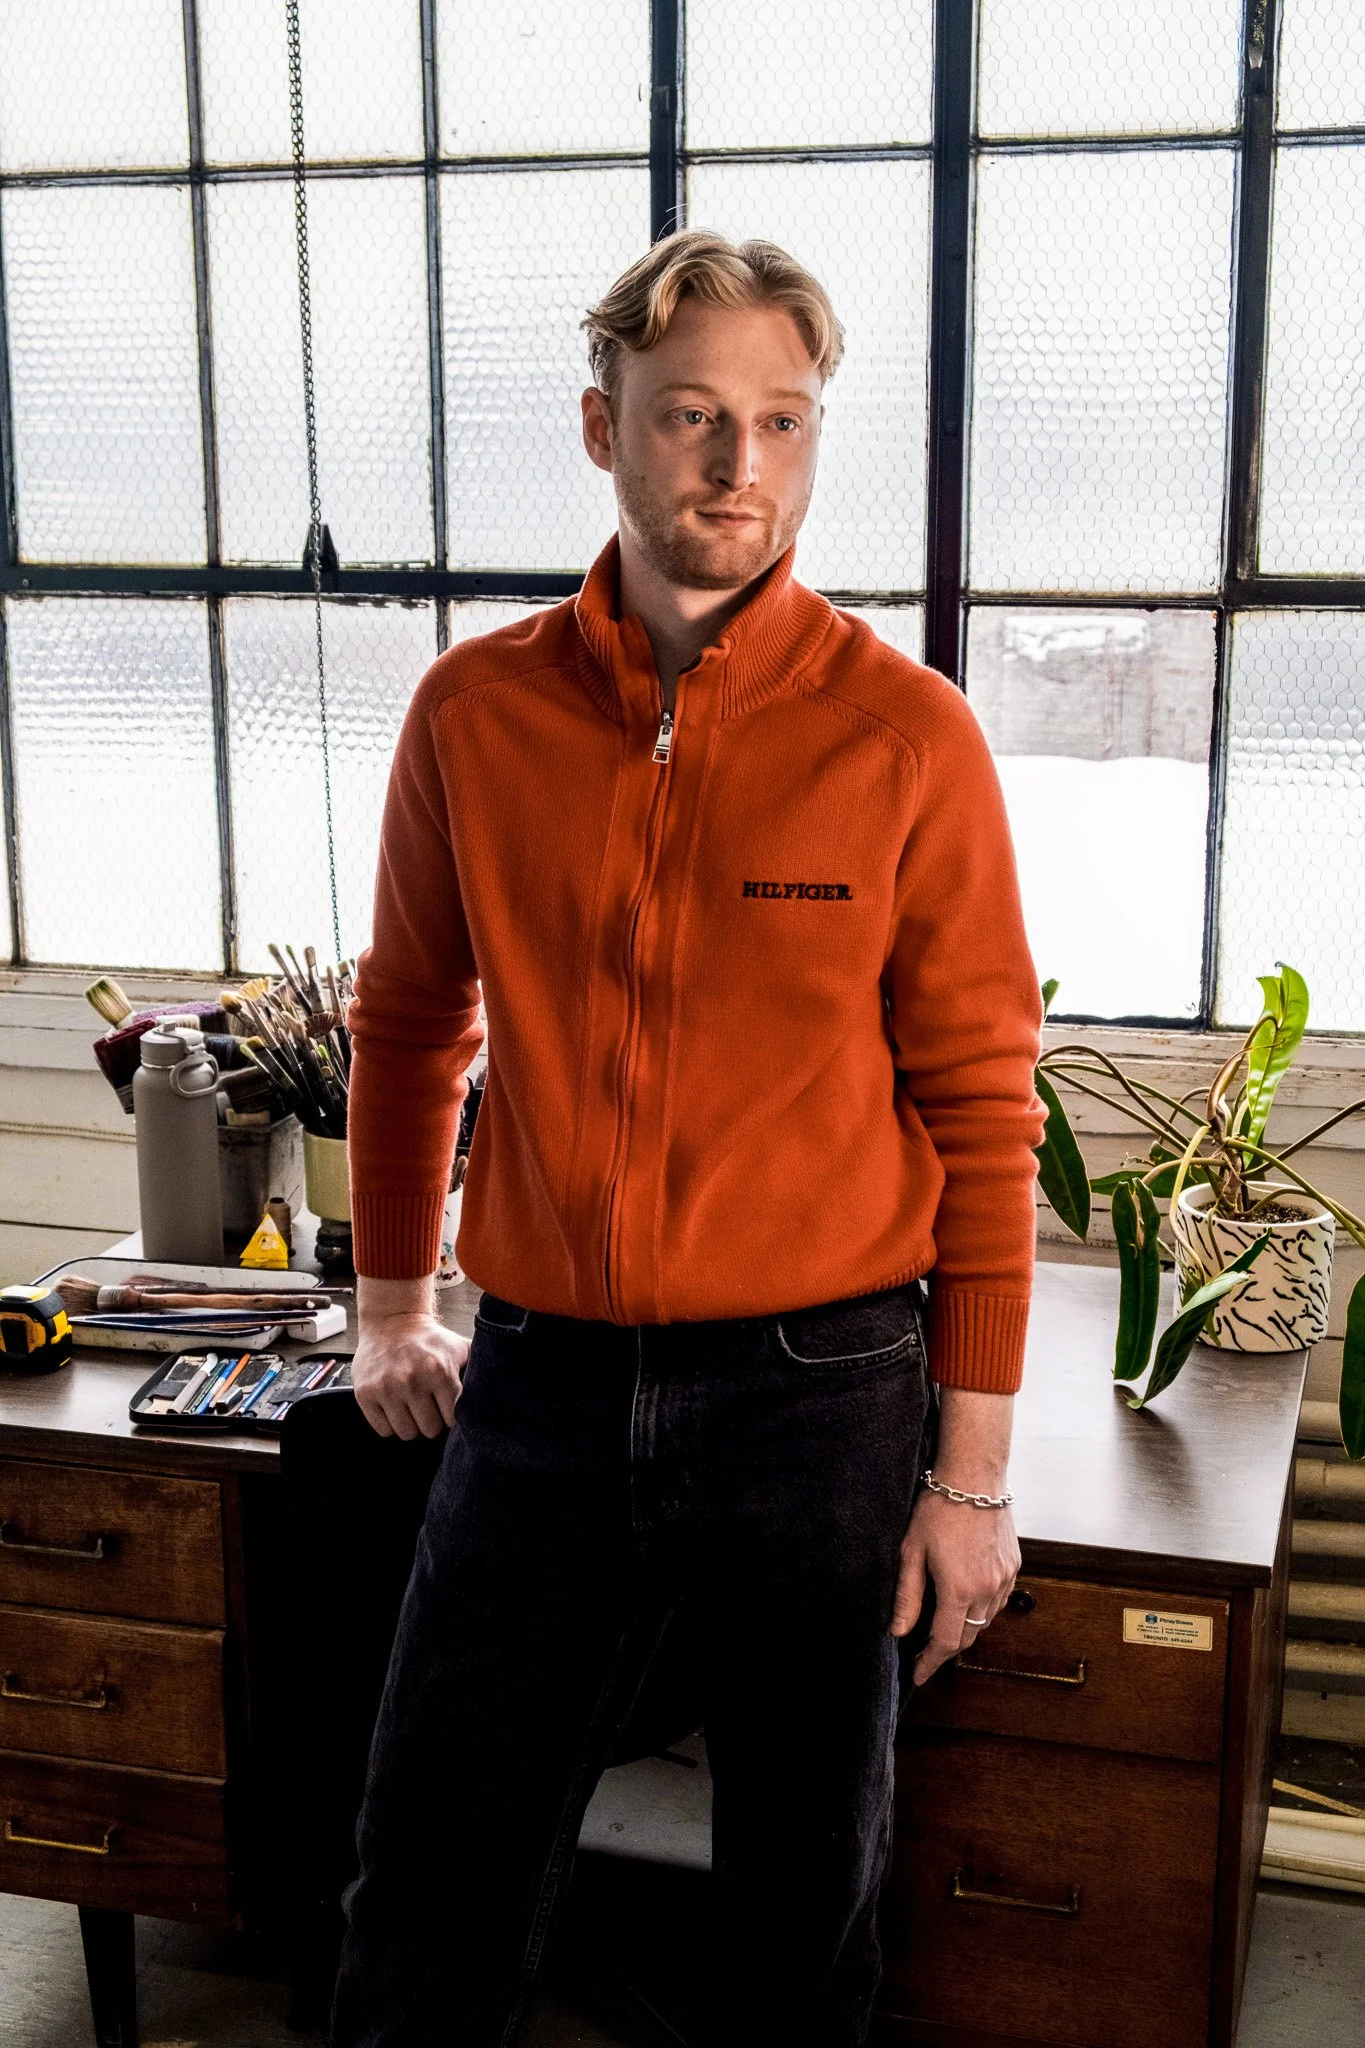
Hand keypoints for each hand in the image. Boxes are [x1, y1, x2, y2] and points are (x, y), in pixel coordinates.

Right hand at [353, 1275, 468, 1439]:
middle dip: (430, 1421)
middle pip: (429, 1430)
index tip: (444, 1405)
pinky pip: (383, 1430)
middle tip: (426, 1406)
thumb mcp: (459, 1347)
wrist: (391, 1321)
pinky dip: (389, 1424)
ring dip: (410, 1424)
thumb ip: (480, 1366)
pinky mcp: (365, 1394)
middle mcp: (412, 1381)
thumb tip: (510, 1383)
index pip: (451, 1420)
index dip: (449, 1415)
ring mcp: (387, 1388)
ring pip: (406, 1433)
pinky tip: (393, 1406)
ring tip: (410, 1406)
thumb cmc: (429, 1339)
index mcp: (439, 1371)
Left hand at [891, 1489, 1020, 1686]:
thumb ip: (907, 1595)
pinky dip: (981, 1608)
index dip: (930, 1663)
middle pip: (968, 1636)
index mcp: (959, 1588)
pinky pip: (997, 1600)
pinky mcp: (1013, 1566)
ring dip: (964, 1628)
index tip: (917, 1674)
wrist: (975, 1476)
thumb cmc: (939, 1508)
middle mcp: (987, 1589)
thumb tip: (899, 1632)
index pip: (946, 1642)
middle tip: (925, 1653)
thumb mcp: (911, 1551)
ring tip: (942, 1624)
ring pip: (985, 1620)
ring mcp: (1004, 1578)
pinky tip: (965, 1599)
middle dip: (946, 1649)